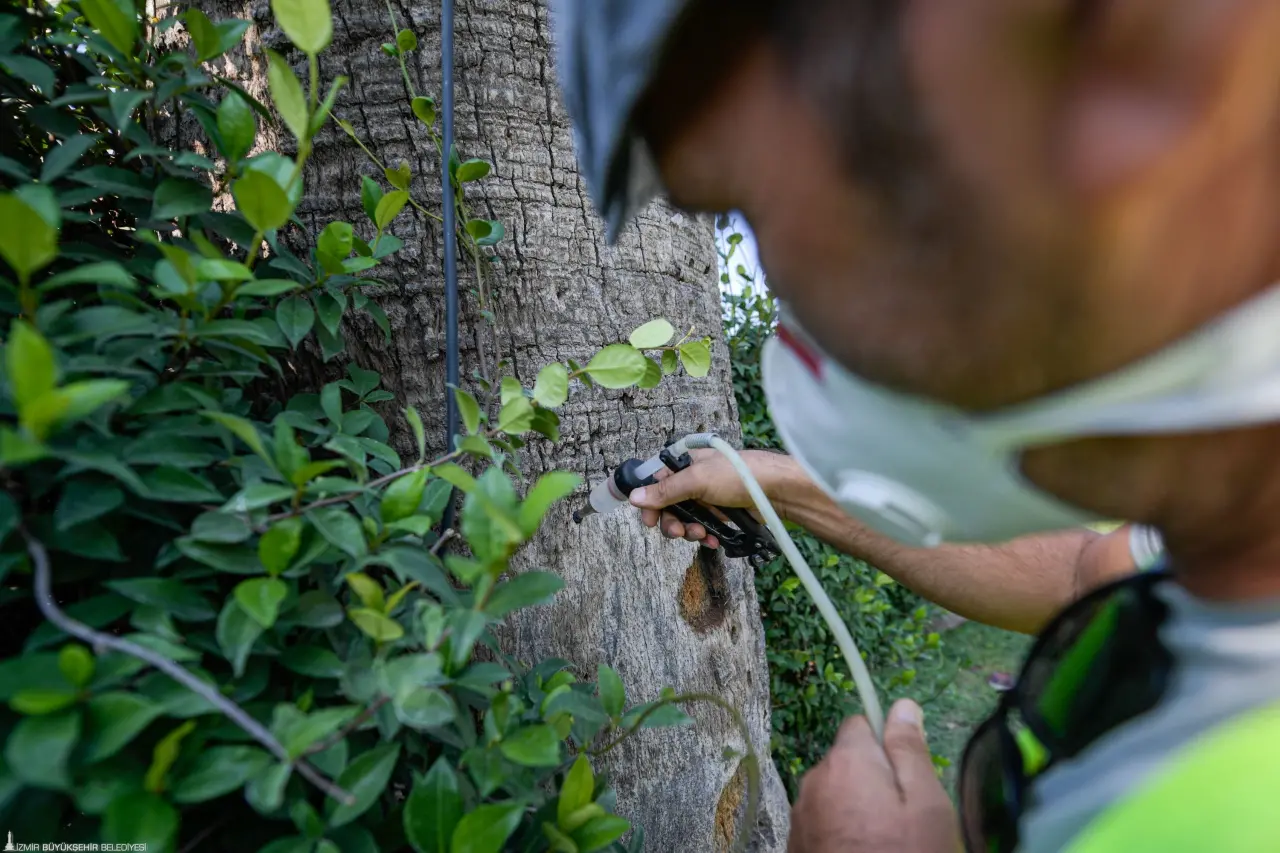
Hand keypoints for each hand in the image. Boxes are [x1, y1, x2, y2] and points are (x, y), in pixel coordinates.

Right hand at [626, 449, 791, 548]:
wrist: (776, 490)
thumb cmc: (738, 475)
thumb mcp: (697, 480)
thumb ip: (666, 490)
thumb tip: (634, 497)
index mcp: (685, 463)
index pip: (656, 482)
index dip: (650, 502)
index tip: (650, 521)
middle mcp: (694, 479)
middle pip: (669, 505)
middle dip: (672, 522)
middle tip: (679, 533)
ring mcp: (707, 497)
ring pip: (685, 519)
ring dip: (689, 531)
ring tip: (701, 535)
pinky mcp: (720, 512)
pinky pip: (704, 527)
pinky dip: (705, 536)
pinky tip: (713, 541)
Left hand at [788, 700, 958, 852]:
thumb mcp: (925, 805)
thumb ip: (909, 751)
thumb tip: (902, 704)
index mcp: (846, 762)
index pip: (860, 724)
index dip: (888, 745)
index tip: (908, 778)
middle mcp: (813, 781)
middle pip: (847, 762)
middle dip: (874, 781)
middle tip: (905, 820)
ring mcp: (800, 816)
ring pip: (836, 795)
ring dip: (858, 810)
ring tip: (887, 844)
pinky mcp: (796, 845)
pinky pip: (823, 824)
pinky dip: (842, 834)